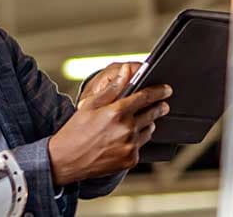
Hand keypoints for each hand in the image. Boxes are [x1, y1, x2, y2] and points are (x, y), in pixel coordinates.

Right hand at [48, 62, 171, 185]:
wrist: (66, 160)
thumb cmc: (75, 130)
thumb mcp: (89, 105)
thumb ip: (112, 88)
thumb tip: (126, 71)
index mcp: (116, 112)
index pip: (145, 97)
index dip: (158, 91)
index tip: (166, 89)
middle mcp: (126, 129)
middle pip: (153, 113)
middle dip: (159, 106)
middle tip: (162, 104)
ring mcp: (130, 146)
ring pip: (149, 129)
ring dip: (148, 123)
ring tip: (138, 122)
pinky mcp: (131, 159)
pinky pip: (141, 145)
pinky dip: (136, 140)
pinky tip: (125, 139)